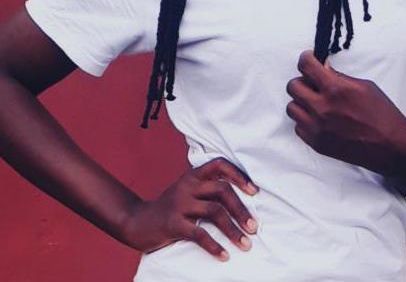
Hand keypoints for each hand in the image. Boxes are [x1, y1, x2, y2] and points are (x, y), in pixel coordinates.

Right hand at [120, 158, 258, 260]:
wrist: (137, 222)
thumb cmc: (171, 208)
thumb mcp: (187, 191)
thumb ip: (207, 189)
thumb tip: (243, 199)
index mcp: (193, 175)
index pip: (220, 165)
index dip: (239, 175)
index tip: (254, 191)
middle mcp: (188, 185)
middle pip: (222, 191)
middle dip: (242, 209)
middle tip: (254, 227)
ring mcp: (179, 203)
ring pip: (215, 212)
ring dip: (233, 230)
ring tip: (246, 244)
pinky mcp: (172, 223)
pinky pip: (199, 234)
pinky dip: (214, 246)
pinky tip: (225, 255)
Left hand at [285, 51, 405, 175]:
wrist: (392, 148)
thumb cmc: (383, 115)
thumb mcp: (365, 86)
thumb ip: (339, 77)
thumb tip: (323, 68)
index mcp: (335, 89)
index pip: (306, 66)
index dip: (306, 59)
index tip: (309, 59)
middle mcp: (322, 108)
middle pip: (293, 86)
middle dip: (303, 80)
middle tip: (313, 82)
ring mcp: (317, 128)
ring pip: (291, 107)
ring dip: (301, 101)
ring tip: (315, 102)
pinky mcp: (317, 144)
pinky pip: (298, 127)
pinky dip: (305, 120)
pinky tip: (319, 119)